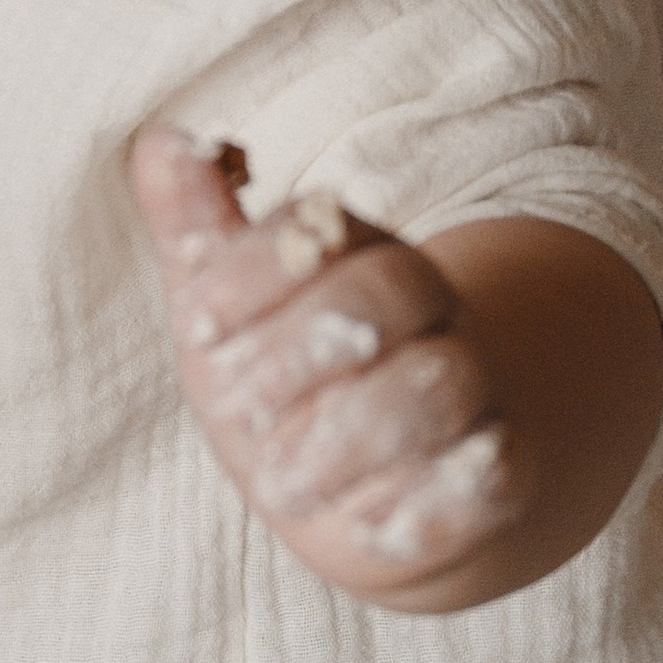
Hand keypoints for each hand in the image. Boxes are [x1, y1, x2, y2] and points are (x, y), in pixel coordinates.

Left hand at [130, 128, 523, 601]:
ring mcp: (472, 388)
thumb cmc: (281, 375)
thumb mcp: (224, 304)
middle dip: (300, 355)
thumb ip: (196, 227)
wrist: (366, 485)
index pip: (322, 235)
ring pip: (440, 384)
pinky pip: (484, 478)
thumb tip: (164, 140)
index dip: (256, 275)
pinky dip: (425, 504)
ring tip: (282, 482)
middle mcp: (428, 310)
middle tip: (237, 411)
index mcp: (359, 254)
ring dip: (350, 438)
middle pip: (386, 298)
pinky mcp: (498, 472)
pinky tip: (364, 522)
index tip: (198, 326)